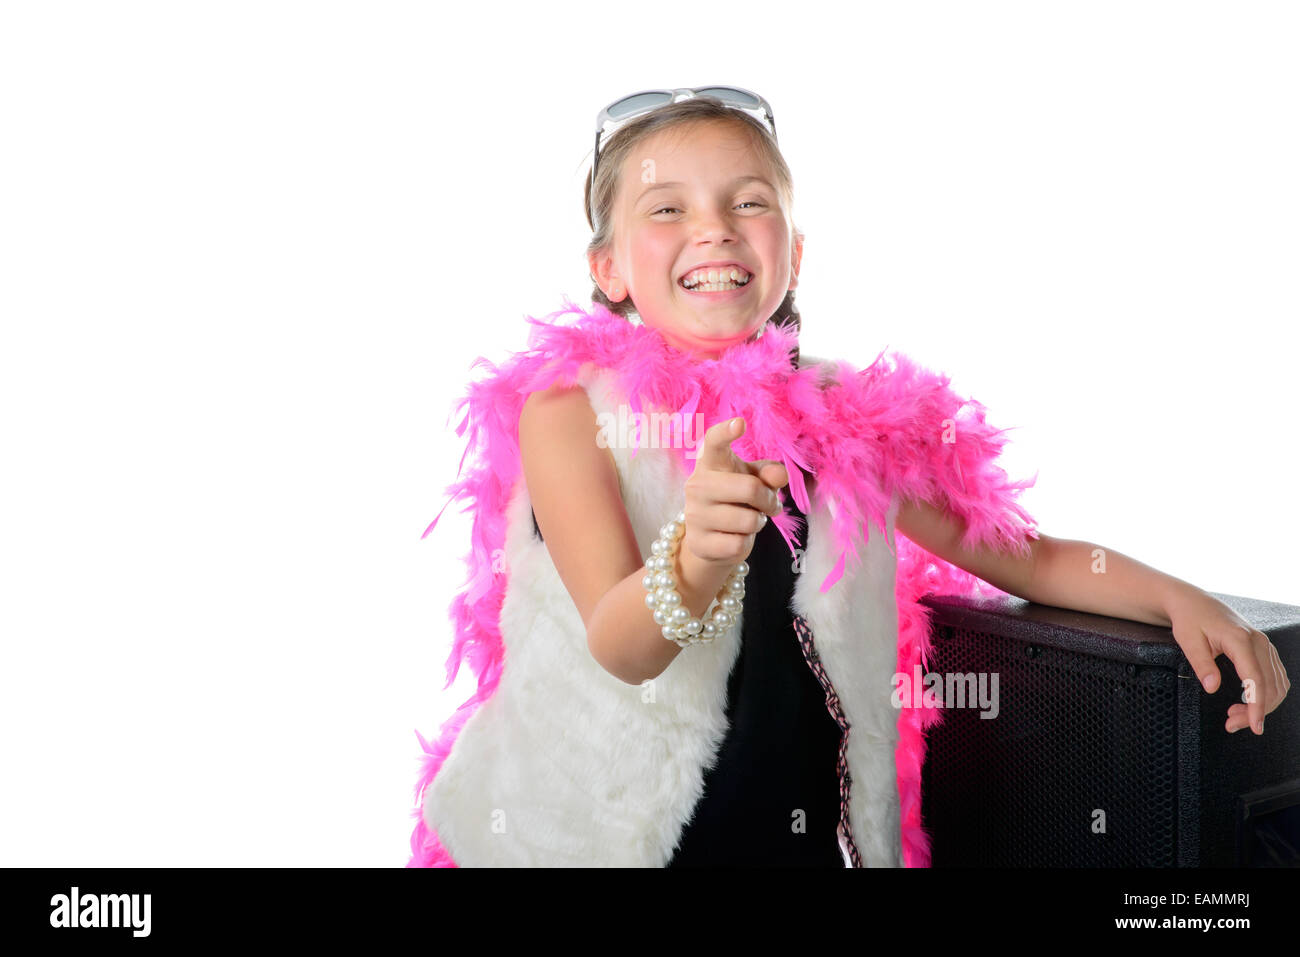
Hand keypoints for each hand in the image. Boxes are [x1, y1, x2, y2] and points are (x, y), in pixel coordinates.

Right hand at [682, 416, 788, 567]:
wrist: (710, 539)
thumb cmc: (736, 499)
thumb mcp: (755, 480)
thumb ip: (769, 473)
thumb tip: (781, 476)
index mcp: (711, 462)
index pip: (713, 441)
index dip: (726, 431)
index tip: (740, 423)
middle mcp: (697, 485)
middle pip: (750, 488)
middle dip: (768, 500)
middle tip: (769, 505)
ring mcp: (694, 515)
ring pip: (748, 520)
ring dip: (757, 523)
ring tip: (748, 520)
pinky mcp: (698, 543)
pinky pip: (739, 544)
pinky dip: (745, 543)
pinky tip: (734, 538)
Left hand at [1167, 587, 1290, 734]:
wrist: (1193, 601)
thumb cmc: (1189, 618)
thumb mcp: (1188, 640)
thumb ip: (1201, 664)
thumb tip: (1212, 688)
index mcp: (1240, 639)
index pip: (1255, 679)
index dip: (1256, 706)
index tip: (1255, 726)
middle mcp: (1259, 641)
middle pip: (1269, 686)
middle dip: (1255, 711)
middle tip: (1231, 725)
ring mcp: (1264, 644)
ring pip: (1276, 683)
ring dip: (1262, 705)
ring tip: (1234, 716)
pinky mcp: (1264, 648)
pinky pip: (1274, 676)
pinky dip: (1265, 694)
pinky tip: (1247, 702)